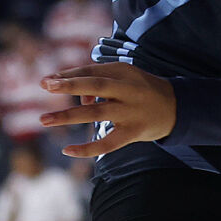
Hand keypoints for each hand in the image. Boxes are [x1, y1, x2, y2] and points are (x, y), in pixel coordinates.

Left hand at [39, 63, 176, 157]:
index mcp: (124, 71)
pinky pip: (108, 143)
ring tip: (44, 119)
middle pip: (96, 85)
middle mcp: (128, 89)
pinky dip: (87, 148)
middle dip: (70, 85)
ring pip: (97, 114)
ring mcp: (131, 112)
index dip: (68, 75)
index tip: (45, 80)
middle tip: (46, 85)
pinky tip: (68, 150)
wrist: (176, 107)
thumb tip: (79, 102)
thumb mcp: (124, 79)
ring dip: (68, 116)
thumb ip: (100, 86)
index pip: (91, 71)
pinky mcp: (134, 132)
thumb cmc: (141, 90)